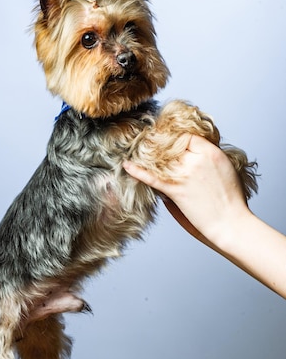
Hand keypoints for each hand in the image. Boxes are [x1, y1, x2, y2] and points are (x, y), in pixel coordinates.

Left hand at [123, 135, 248, 250]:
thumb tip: (189, 152)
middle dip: (162, 146)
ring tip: (141, 152)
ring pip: (160, 159)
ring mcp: (185, 175)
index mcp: (211, 153)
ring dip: (150, 157)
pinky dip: (137, 171)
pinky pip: (152, 177)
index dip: (179, 139)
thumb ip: (208, 158)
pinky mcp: (176, 191)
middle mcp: (197, 161)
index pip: (188, 136)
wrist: (231, 223)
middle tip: (152, 144)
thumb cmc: (232, 199)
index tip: (172, 142)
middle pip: (172, 145)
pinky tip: (127, 165)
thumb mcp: (226, 168)